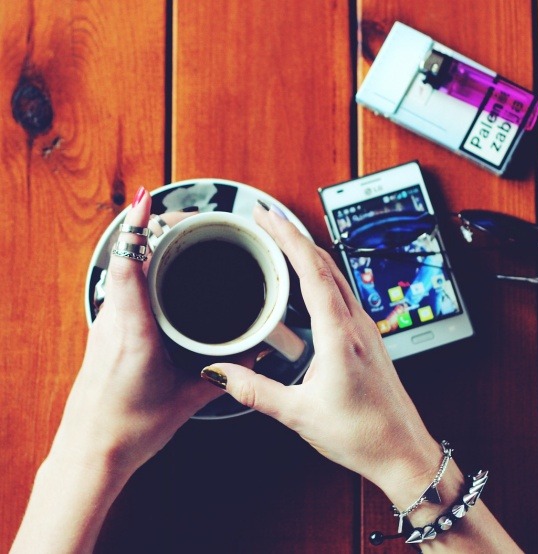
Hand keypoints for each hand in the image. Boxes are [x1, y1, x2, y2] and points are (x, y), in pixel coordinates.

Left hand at [49, 189, 223, 476]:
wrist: (91, 453)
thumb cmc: (128, 429)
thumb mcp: (185, 401)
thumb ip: (224, 377)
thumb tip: (255, 359)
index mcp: (135, 335)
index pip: (129, 270)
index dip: (135, 232)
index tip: (145, 202)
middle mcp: (113, 323)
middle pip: (128, 260)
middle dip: (150, 230)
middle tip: (179, 214)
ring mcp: (105, 326)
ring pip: (123, 274)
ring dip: (144, 249)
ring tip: (173, 234)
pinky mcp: (104, 333)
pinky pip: (122, 290)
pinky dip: (139, 271)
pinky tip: (158, 272)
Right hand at [203, 204, 442, 506]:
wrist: (402, 450)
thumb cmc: (362, 434)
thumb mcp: (299, 414)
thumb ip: (255, 390)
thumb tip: (219, 371)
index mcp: (340, 336)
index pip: (312, 271)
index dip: (287, 237)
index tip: (265, 216)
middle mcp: (357, 324)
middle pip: (325, 262)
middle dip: (293, 234)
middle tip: (264, 218)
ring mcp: (366, 328)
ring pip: (335, 274)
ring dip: (307, 251)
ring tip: (279, 240)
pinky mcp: (367, 337)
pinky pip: (342, 292)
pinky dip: (319, 274)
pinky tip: (306, 280)